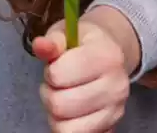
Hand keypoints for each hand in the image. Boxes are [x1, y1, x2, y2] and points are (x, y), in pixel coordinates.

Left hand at [32, 8, 138, 131]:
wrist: (110, 56)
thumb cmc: (83, 44)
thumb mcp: (67, 33)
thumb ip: (52, 41)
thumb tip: (40, 46)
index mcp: (106, 55)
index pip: (58, 75)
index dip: (50, 72)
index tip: (57, 66)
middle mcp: (116, 85)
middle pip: (60, 105)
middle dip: (50, 94)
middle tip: (57, 84)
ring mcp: (116, 110)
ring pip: (66, 127)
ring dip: (56, 115)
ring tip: (64, 97)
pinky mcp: (111, 127)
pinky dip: (68, 128)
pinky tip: (73, 112)